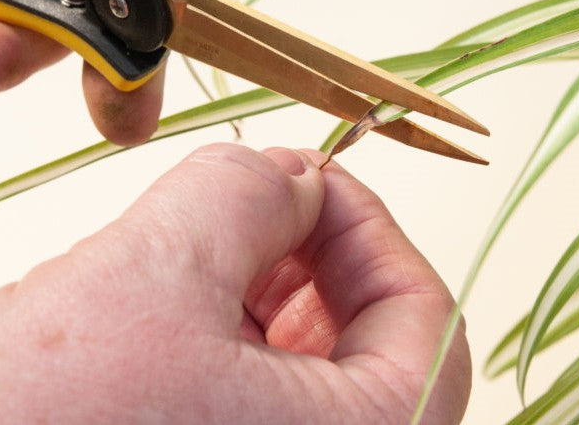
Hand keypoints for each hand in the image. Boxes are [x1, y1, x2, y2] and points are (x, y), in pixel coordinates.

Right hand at [0, 144, 471, 423]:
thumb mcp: (151, 273)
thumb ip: (246, 195)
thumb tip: (295, 176)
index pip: (426, 319)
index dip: (370, 228)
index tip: (310, 178)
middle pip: (370, 347)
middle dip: (312, 257)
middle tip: (251, 202)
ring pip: (303, 375)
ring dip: (264, 294)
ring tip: (192, 253)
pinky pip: (247, 407)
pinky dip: (225, 342)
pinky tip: (165, 308)